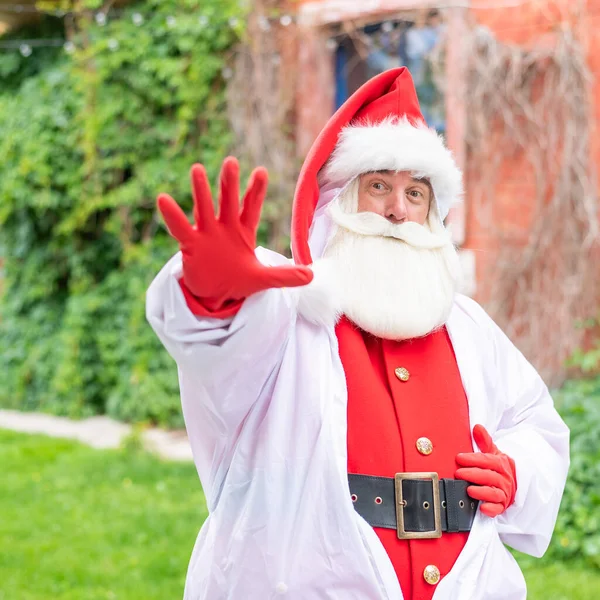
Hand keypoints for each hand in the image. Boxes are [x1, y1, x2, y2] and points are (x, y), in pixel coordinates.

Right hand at [157, 157, 312, 316]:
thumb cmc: (239, 281)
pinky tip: (163, 198)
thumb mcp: (263, 280)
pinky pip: (180, 228)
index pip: (251, 207)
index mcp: (243, 231)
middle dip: (229, 183)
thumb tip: (312, 275)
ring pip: (204, 208)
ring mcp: (206, 233)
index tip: (261, 171)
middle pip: (228, 201)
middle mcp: (224, 227)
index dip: (255, 191)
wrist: (215, 295)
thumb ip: (285, 276)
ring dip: (201, 191)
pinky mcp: (191, 244)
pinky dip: (172, 215)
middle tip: (231, 162)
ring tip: (198, 169)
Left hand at [455, 424, 516, 516]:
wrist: (516, 484)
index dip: (473, 459)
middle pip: (489, 476)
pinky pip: (498, 509)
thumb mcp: (493, 452)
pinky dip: (491, 509)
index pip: (487, 460)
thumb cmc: (498, 467)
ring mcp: (504, 493)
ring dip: (481, 492)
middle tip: (459, 473)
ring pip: (494, 493)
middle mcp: (503, 478)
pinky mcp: (502, 506)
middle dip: (473, 474)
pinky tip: (482, 508)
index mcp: (501, 463)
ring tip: (468, 489)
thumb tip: (477, 427)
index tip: (459, 457)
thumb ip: (484, 440)